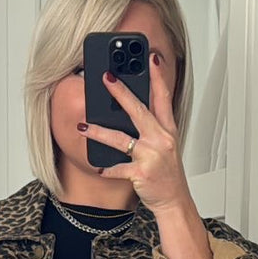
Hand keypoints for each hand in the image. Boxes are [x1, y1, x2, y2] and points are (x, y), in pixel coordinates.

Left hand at [79, 51, 190, 215]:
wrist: (174, 201)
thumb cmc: (167, 173)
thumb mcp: (165, 145)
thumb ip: (152, 127)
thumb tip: (128, 109)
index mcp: (168, 130)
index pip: (163, 98)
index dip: (158, 76)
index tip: (151, 58)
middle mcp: (161, 140)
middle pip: (139, 111)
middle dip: (121, 93)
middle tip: (106, 78)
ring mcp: (151, 156)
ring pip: (121, 139)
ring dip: (99, 132)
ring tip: (83, 126)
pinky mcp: (141, 173)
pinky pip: (119, 169)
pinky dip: (107, 168)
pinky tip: (98, 167)